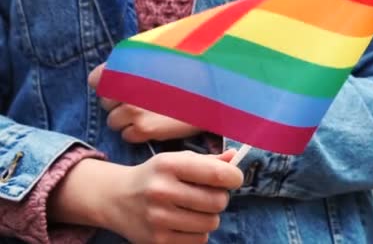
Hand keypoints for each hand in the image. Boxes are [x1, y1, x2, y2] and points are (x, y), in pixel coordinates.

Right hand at [49, 150, 243, 243]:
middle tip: (208, 195)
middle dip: (220, 198)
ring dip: (209, 216)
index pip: (217, 174)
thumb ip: (208, 161)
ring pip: (211, 223)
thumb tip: (235, 158)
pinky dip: (198, 232)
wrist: (116, 198)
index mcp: (169, 165)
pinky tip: (185, 222)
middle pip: (218, 201)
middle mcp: (161, 191)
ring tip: (194, 209)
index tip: (233, 179)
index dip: (234, 177)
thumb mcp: (177, 159)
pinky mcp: (157, 241)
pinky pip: (199, 240)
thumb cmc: (155, 176)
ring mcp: (158, 218)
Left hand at [88, 64, 199, 141]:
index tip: (122, 90)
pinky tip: (156, 125)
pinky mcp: (144, 129)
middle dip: (120, 104)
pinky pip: (127, 136)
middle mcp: (124, 86)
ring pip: (114, 122)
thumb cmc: (191, 69)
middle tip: (143, 102)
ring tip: (151, 114)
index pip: (97, 80)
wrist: (215, 89)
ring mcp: (132, 109)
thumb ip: (135, 62)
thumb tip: (117, 73)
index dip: (109, 87)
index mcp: (125, 65)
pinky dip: (138, 133)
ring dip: (128, 121)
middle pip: (106, 103)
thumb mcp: (160, 54)